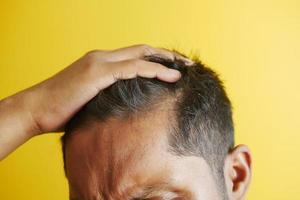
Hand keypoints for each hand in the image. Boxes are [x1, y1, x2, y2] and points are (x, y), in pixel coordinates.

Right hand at [0, 44, 189, 158]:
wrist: (35, 109)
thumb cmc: (62, 109)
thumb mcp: (90, 99)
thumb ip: (108, 96)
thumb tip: (125, 106)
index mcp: (100, 63)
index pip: (135, 56)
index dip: (156, 60)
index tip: (174, 68)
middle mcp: (102, 57)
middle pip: (142, 50)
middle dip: (167, 56)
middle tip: (186, 64)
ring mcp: (100, 63)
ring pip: (141, 56)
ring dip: (166, 61)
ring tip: (185, 69)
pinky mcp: (98, 73)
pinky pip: (133, 68)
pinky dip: (154, 70)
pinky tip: (170, 77)